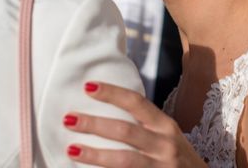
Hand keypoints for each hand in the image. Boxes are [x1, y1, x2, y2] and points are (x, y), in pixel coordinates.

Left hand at [63, 81, 206, 166]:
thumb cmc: (179, 159)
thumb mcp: (167, 137)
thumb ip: (144, 125)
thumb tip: (105, 111)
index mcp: (165, 126)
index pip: (137, 103)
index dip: (112, 93)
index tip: (88, 87)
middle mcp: (164, 146)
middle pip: (125, 131)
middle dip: (95, 124)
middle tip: (69, 119)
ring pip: (124, 161)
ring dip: (95, 155)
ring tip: (71, 150)